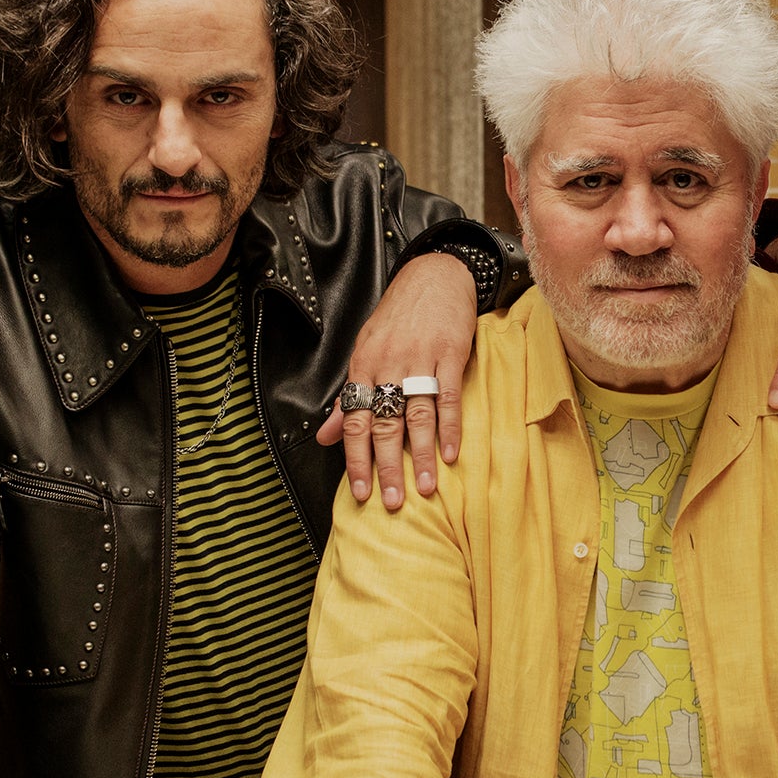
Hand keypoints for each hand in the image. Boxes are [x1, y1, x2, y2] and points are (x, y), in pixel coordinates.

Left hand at [317, 254, 474, 509]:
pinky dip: (450, 428)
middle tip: (392, 502)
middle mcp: (389, 365)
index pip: (354, 421)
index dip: (355, 460)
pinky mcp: (451, 354)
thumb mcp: (365, 350)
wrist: (434, 275)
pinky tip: (450, 454)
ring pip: (417, 416)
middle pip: (384, 424)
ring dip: (420, 456)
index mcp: (363, 366)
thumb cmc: (398, 317)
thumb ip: (349, 396)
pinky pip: (448, 397)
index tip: (361, 493)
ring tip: (424, 488)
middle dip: (387, 467)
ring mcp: (421, 360)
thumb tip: (326, 437)